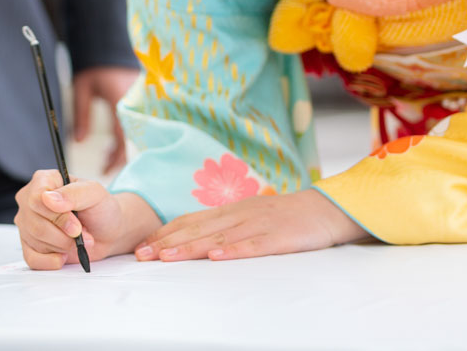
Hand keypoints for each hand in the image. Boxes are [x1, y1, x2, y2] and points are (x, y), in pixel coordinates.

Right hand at [14, 168, 160, 269]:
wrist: (106, 231)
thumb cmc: (99, 208)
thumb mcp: (95, 193)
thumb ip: (74, 193)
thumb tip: (48, 199)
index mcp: (43, 181)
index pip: (36, 199)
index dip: (57, 217)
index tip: (76, 225)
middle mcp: (29, 201)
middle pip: (35, 224)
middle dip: (64, 235)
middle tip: (82, 233)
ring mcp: (27, 224)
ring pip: (36, 241)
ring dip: (63, 246)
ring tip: (77, 241)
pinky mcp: (30, 245)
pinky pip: (32, 259)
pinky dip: (51, 262)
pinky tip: (63, 256)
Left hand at [72, 65, 137, 173]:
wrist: (107, 44)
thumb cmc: (93, 66)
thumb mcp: (81, 89)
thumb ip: (80, 116)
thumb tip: (78, 141)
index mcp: (120, 101)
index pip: (122, 137)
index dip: (115, 157)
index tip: (104, 169)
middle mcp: (135, 102)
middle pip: (134, 138)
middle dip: (121, 157)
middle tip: (105, 168)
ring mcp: (142, 101)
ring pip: (137, 132)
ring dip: (124, 147)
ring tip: (107, 158)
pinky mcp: (144, 99)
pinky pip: (138, 123)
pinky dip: (128, 135)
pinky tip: (114, 144)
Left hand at [133, 189, 369, 261]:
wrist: (324, 209)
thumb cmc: (282, 217)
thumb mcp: (248, 217)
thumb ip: (223, 226)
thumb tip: (192, 240)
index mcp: (229, 211)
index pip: (189, 220)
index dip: (164, 232)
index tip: (141, 245)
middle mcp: (238, 214)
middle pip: (196, 228)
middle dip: (167, 242)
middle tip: (142, 255)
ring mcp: (257, 224)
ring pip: (218, 236)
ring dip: (190, 247)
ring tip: (167, 257)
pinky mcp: (278, 237)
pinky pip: (253, 245)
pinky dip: (233, 251)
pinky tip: (216, 257)